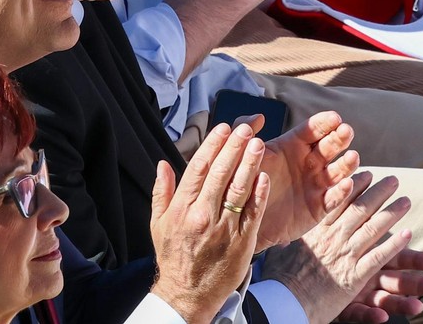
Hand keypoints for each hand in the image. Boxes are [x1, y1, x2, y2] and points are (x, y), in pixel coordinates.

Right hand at [150, 123, 269, 322]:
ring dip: (249, 163)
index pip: (199, 168)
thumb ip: (162, 191)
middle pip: (220, 173)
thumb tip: (163, 163)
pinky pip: (253, 212)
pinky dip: (259, 193)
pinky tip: (264, 175)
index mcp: (181, 208)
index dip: (213, 145)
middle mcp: (202, 215)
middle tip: (245, 128)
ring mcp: (223, 228)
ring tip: (258, 143)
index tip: (223, 128)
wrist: (188, 293)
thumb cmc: (174, 256)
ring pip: (239, 189)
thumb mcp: (158, 223)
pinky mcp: (242, 241)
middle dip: (234, 147)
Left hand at [255, 111, 358, 249]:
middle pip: (328, 147)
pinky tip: (346, 184)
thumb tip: (258, 116)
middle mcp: (307, 163)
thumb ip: (245, 133)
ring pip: (336, 172)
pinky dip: (341, 192)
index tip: (334, 117)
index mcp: (291, 147)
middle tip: (346, 131)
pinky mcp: (319, 207)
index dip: (323, 124)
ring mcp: (315, 185)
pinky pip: (333, 199)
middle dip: (339, 139)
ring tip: (352, 156)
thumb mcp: (243, 155)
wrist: (242, 219)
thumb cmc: (243, 183)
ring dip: (346, 164)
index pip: (311, 131)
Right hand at [263, 172, 422, 323]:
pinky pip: (378, 256)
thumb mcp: (282, 252)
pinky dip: (394, 245)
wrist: (283, 302)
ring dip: (391, 214)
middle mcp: (332, 239)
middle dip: (378, 193)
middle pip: (359, 210)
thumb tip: (286, 236)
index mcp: (316, 232)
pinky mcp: (354, 276)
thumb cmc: (279, 279)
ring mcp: (344, 256)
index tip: (367, 174)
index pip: (338, 202)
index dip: (354, 187)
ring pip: (372, 229)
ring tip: (406, 201)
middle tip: (393, 180)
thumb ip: (290, 242)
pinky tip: (407, 234)